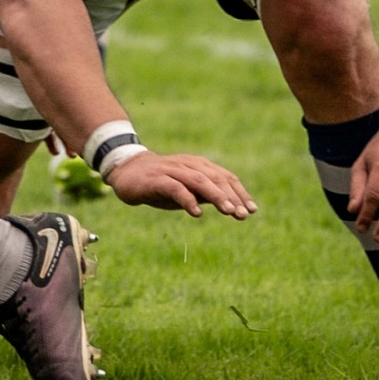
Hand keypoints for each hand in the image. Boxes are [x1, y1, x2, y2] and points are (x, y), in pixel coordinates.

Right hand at [104, 150, 257, 218]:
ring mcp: (172, 170)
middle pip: (215, 178)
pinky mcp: (157, 179)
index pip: (224, 177)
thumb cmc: (160, 182)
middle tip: (243, 214)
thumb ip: (206, 194)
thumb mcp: (187, 189)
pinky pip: (175, 188)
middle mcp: (188, 165)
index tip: (252, 210)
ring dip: (216, 196)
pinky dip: (188, 199)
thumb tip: (232, 206)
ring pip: (199, 180)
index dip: (239, 192)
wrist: (126, 171)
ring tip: (229, 211)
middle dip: (232, 196)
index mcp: (198, 166)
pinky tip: (197, 213)